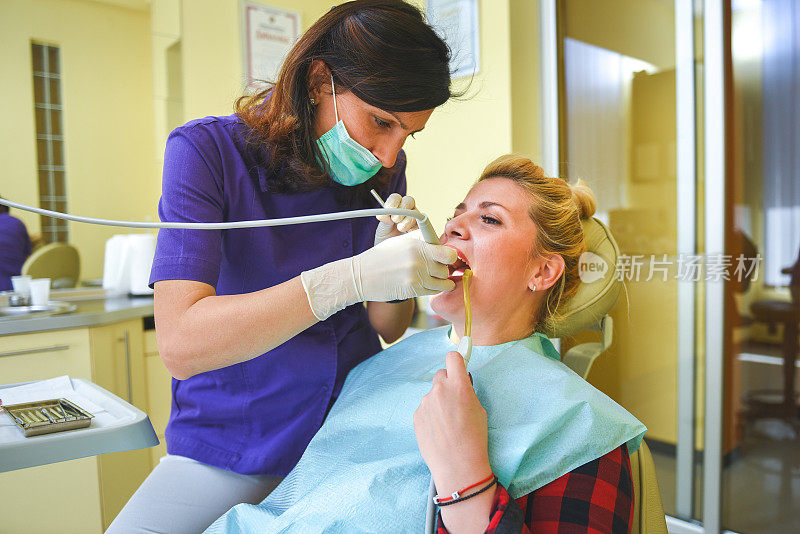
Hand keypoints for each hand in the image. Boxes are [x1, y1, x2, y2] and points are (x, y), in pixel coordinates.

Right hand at [300, 234, 455, 319]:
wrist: (362, 276)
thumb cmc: (382, 257)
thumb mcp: (400, 242)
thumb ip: (421, 242)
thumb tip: (441, 244)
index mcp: (417, 245)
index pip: (448, 252)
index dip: (449, 256)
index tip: (446, 258)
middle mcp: (419, 260)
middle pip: (447, 267)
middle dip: (445, 268)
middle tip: (440, 269)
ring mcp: (416, 276)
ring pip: (443, 282)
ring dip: (441, 281)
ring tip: (435, 278)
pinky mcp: (413, 290)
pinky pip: (433, 291)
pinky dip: (433, 289)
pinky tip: (427, 285)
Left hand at [375, 193, 419, 245]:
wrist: (391, 253)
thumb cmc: (386, 238)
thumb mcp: (382, 229)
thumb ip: (384, 220)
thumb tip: (383, 214)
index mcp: (395, 207)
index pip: (396, 198)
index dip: (393, 201)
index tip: (388, 208)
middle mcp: (406, 210)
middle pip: (409, 200)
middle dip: (402, 208)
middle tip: (395, 219)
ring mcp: (415, 218)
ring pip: (415, 212)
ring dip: (407, 220)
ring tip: (401, 229)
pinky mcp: (422, 228)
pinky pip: (422, 224)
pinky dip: (415, 227)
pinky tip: (409, 233)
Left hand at [413, 351, 491, 495]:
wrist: (457, 465)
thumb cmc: (474, 438)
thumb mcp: (479, 409)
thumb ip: (467, 392)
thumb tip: (460, 384)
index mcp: (458, 385)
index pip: (452, 357)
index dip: (456, 362)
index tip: (458, 367)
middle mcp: (439, 390)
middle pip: (441, 375)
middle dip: (447, 383)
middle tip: (454, 401)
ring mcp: (425, 402)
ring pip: (432, 394)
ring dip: (438, 402)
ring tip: (447, 424)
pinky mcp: (416, 415)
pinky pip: (425, 408)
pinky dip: (431, 415)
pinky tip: (438, 431)